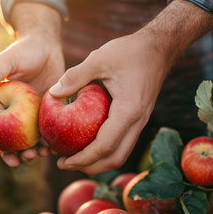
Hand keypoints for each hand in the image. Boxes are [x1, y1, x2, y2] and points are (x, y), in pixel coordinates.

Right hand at [0, 2, 64, 166]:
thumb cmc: (23, 50)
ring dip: (34, 151)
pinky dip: (52, 139)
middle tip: (24, 159)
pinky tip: (56, 146)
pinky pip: (50, 129)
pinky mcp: (50, 111)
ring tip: (40, 154)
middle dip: (16, 154)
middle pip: (13, 141)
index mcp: (1, 104)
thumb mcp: (7, 60)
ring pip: (32, 139)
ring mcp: (34, 114)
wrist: (46, 45)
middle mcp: (16, 113)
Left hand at [49, 0, 212, 174]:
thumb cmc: (131, 51)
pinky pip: (123, 141)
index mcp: (129, 111)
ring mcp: (141, 121)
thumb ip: (75, 76)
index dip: (82, 158)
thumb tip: (53, 93)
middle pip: (115, 158)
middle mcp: (138, 121)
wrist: (159, 47)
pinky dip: (105, 148)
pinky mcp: (139, 117)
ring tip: (75, 157)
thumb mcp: (100, 58)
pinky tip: (88, 140)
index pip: (105, 146)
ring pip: (121, 152)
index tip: (63, 161)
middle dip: (90, 166)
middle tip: (65, 163)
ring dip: (99, 160)